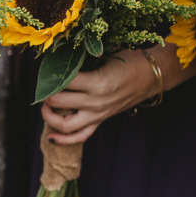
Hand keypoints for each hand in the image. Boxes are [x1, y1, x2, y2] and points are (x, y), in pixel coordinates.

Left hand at [41, 49, 158, 144]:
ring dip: (49, 116)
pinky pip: (80, 137)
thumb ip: (82, 62)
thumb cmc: (129, 61)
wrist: (151, 76)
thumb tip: (57, 61)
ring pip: (65, 125)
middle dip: (46, 94)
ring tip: (45, 106)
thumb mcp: (105, 56)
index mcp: (97, 83)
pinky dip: (64, 140)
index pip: (63, 81)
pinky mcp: (101, 121)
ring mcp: (98, 114)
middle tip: (44, 86)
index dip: (50, 75)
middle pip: (58, 102)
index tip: (46, 69)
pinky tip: (51, 138)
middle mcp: (96, 102)